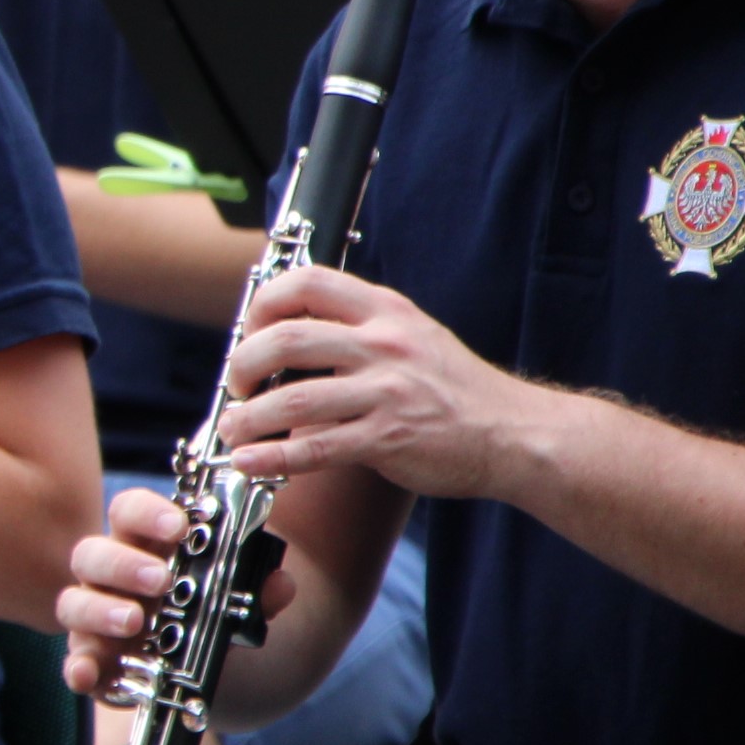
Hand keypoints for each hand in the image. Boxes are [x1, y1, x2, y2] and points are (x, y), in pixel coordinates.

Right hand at [56, 486, 298, 697]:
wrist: (205, 670)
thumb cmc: (208, 616)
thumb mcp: (236, 602)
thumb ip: (256, 593)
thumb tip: (281, 583)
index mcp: (143, 546)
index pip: (129, 512)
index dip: (148, 514)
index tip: (178, 527)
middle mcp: (110, 577)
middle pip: (92, 553)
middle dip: (123, 564)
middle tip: (159, 579)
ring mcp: (95, 617)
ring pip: (73, 602)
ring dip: (100, 610)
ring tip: (133, 621)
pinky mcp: (91, 659)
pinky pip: (74, 659)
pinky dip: (76, 666)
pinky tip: (86, 675)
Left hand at [215, 265, 538, 497]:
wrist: (512, 433)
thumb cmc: (454, 388)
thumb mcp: (411, 334)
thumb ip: (357, 327)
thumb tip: (286, 334)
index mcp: (385, 310)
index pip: (306, 282)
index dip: (263, 304)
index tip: (248, 332)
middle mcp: (384, 344)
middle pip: (286, 338)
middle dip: (243, 364)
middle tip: (236, 385)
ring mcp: (387, 391)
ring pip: (294, 399)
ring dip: (248, 417)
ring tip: (232, 429)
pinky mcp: (388, 438)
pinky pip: (315, 447)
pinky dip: (272, 457)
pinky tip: (249, 462)